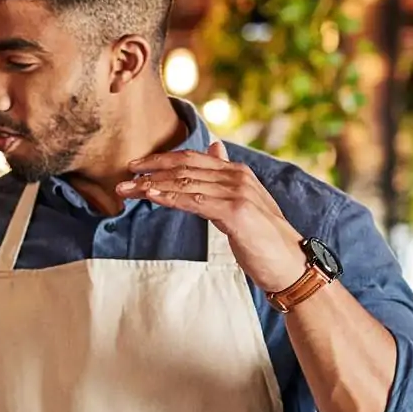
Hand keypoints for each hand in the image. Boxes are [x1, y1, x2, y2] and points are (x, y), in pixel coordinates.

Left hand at [117, 139, 304, 293]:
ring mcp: (237, 192)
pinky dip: (169, 197)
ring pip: (184, 183)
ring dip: (152, 186)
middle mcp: (237, 176)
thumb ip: (224, 177)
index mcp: (237, 172)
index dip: (160, 160)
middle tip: (122, 179)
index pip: (191, 158)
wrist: (290, 264)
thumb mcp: (243, 201)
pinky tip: (150, 197)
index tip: (135, 166)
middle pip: (184, 167)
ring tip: (127, 190)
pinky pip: (193, 201)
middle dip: (149, 171)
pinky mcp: (235, 212)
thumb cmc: (264, 239)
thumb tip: (215, 147)